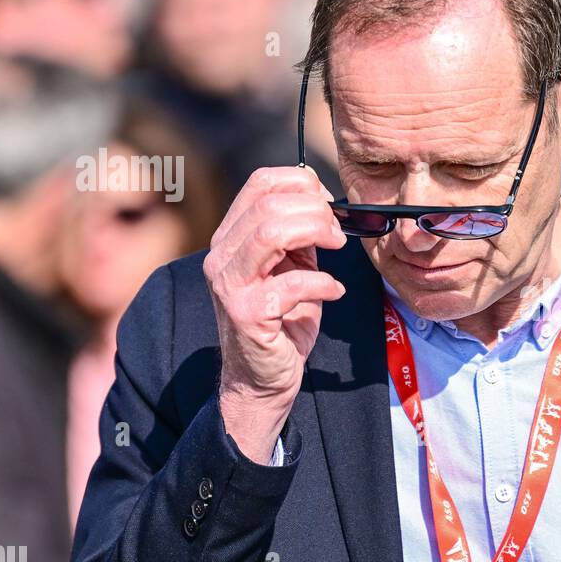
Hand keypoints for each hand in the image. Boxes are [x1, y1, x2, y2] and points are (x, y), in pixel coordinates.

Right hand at [204, 166, 346, 462]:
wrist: (264, 378)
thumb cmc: (282, 322)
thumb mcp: (292, 268)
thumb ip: (301, 236)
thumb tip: (326, 203)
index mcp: (232, 237)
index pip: (259, 183)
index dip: (301, 183)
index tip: (328, 204)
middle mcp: (222, 256)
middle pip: (269, 204)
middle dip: (316, 211)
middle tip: (338, 233)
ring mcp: (230, 285)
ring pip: (270, 234)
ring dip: (315, 234)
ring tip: (335, 250)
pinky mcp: (246, 314)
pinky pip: (289, 285)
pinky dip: (322, 283)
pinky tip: (333, 291)